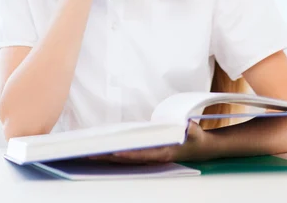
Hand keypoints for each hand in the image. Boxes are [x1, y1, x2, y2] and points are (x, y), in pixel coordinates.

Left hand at [86, 121, 205, 164]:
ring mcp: (147, 157)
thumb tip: (188, 126)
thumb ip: (192, 130)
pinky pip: (126, 154)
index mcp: (163, 154)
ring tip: (86, 152)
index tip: (112, 151)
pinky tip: (100, 148)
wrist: (200, 148)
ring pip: (123, 159)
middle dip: (107, 157)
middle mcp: (152, 158)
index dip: (127, 154)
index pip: (142, 155)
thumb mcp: (196, 133)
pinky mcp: (145, 154)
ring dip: (106, 156)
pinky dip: (113, 152)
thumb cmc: (196, 139)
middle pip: (126, 159)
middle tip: (87, 153)